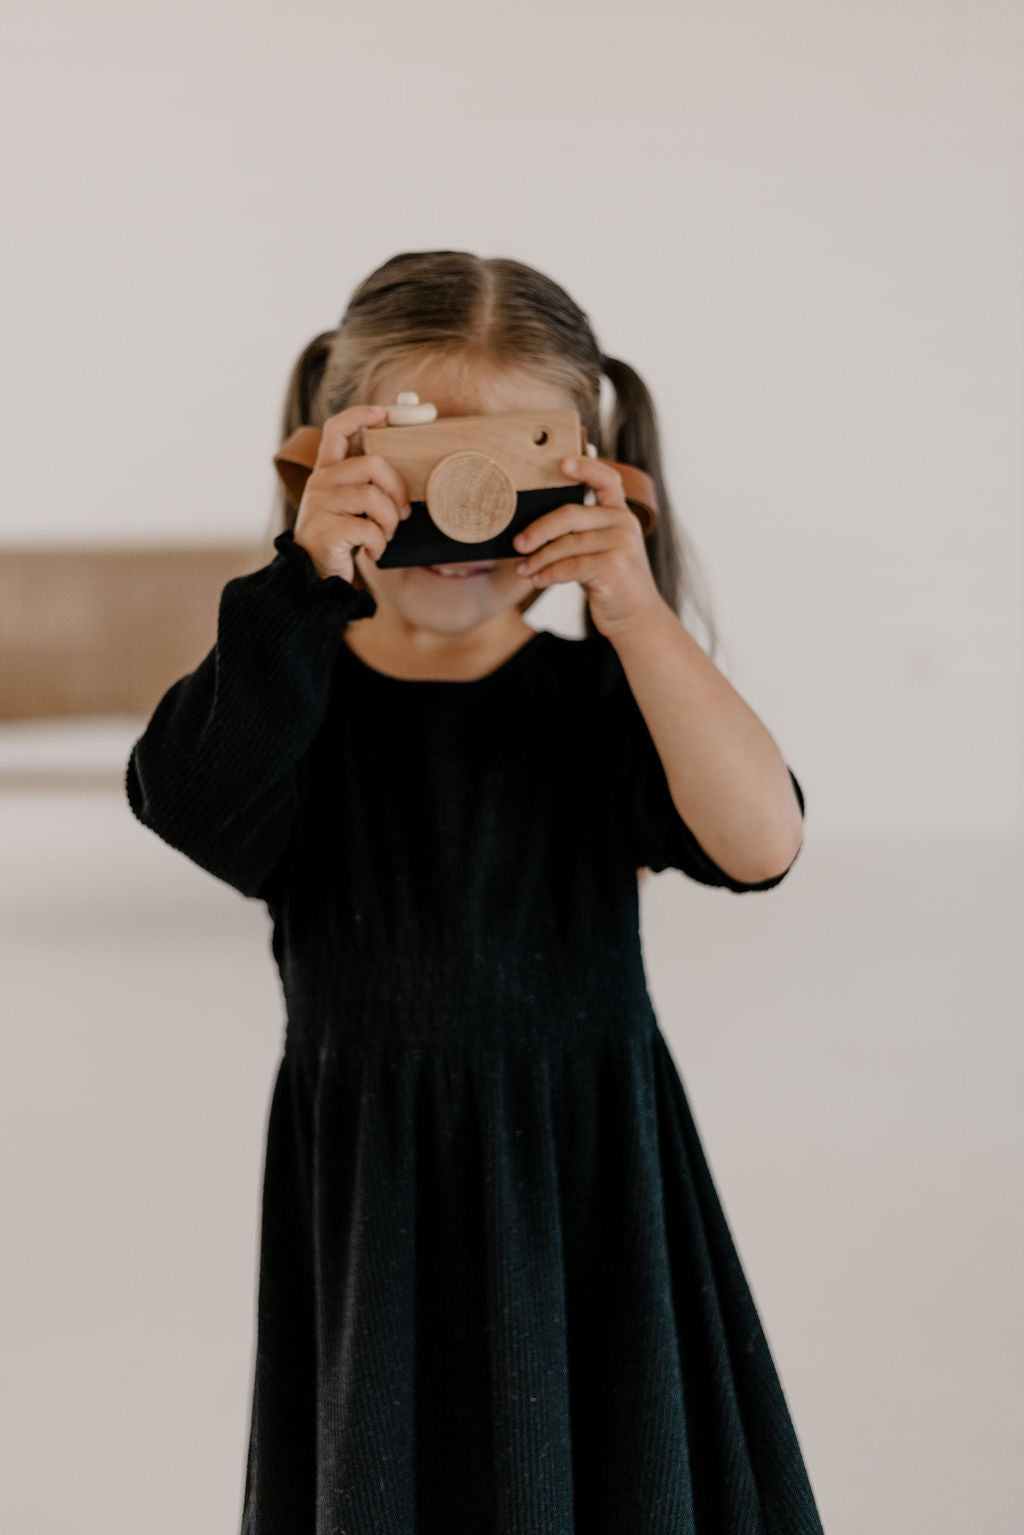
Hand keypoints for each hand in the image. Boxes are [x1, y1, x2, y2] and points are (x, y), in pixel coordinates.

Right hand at [293, 404, 411, 582]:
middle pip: (371, 464)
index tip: (382, 413)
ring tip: (386, 535)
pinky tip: (373, 551)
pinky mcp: (325, 531)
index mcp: (326, 472)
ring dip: (390, 520)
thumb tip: (402, 475)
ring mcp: (320, 506)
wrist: (313, 576)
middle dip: (397, 489)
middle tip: (402, 513)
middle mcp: (320, 483)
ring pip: (372, 497)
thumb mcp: (349, 506)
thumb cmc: (341, 538)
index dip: (359, 415)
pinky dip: (379, 544)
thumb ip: (365, 485)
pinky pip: (368, 528)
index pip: (336, 430)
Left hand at [512, 456, 665, 638]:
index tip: (561, 463)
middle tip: (518, 543)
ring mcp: (621, 544)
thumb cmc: (609, 582)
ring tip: (523, 569)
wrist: (636, 617)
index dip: (585, 467)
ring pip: (566, 544)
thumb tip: (531, 529)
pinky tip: (537, 580)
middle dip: (538, 529)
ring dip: (538, 558)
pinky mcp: (613, 567)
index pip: (607, 479)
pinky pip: (569, 566)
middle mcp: (623, 523)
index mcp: (620, 513)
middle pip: (571, 514)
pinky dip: (548, 574)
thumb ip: (580, 533)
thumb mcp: (600, 550)